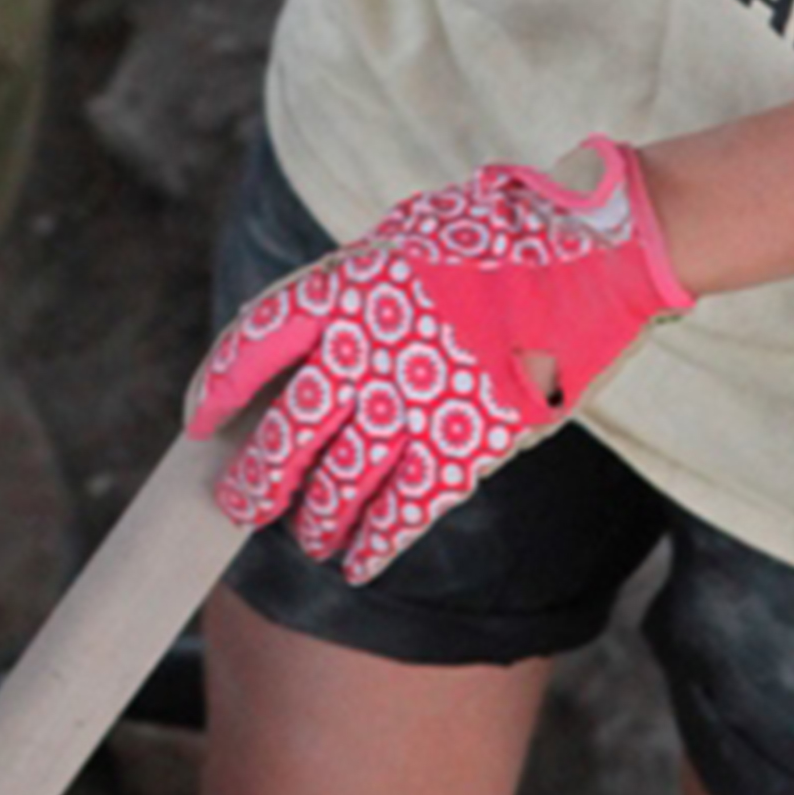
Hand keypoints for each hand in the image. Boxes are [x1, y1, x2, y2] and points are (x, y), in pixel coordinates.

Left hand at [185, 141, 691, 582]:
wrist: (593, 257)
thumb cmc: (502, 232)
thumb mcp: (407, 233)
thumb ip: (355, 283)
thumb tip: (309, 331)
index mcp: (348, 284)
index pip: (253, 342)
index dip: (217, 387)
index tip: (201, 420)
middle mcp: (369, 348)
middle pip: (286, 434)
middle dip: (256, 482)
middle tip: (241, 506)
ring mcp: (416, 402)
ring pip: (338, 485)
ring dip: (315, 521)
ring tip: (309, 537)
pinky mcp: (466, 445)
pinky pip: (403, 514)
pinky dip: (375, 544)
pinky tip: (361, 562)